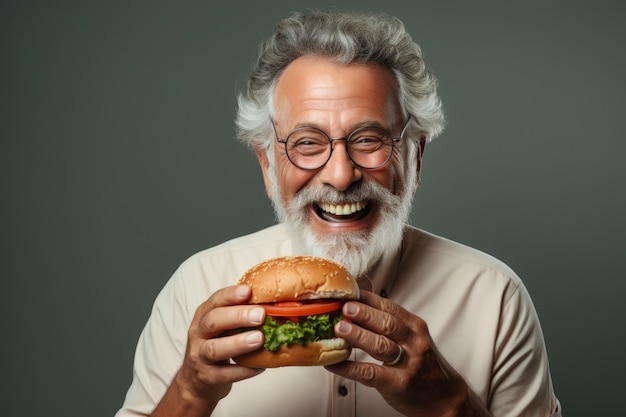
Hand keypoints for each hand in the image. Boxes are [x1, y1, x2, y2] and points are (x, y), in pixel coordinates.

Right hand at [153, 285, 265, 415]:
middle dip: (237, 316)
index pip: (215, 301)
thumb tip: (275, 301)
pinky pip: (225, 374)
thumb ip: (240, 313)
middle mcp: (198, 334)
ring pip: (215, 349)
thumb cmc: (216, 344)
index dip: (231, 295)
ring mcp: (200, 357)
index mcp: (203, 315)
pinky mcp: (207, 378)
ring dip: (238, 343)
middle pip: (213, 321)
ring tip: (259, 338)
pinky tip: (260, 366)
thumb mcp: (222, 325)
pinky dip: (243, 371)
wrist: (195, 381)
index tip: (249, 291)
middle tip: (260, 314)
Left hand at [325, 291, 487, 416]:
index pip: (390, 307)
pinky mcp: (398, 383)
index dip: (368, 299)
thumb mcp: (413, 339)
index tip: (350, 292)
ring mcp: (407, 363)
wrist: (444, 397)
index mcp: (414, 327)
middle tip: (345, 306)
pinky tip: (334, 363)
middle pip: (387, 323)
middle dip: (364, 313)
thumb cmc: (424, 365)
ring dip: (358, 335)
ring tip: (339, 328)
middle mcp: (413, 342)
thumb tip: (356, 311)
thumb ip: (390, 325)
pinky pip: (370, 373)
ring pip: (381, 345)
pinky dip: (349, 367)